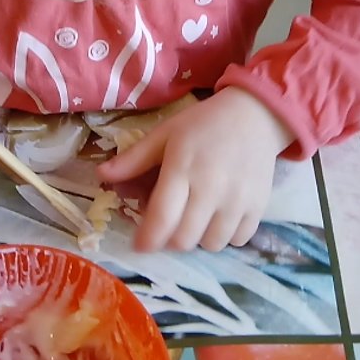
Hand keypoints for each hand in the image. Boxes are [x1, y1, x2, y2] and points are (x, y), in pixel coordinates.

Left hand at [96, 88, 292, 251]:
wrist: (254, 115)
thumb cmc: (203, 124)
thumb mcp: (165, 134)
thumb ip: (133, 159)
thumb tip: (101, 176)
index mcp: (183, 169)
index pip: (161, 218)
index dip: (147, 239)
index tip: (139, 244)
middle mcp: (212, 189)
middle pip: (183, 239)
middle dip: (169, 239)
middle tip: (168, 224)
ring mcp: (238, 201)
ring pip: (210, 244)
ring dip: (197, 238)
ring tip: (194, 218)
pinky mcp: (259, 208)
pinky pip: (236, 240)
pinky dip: (224, 236)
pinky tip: (218, 217)